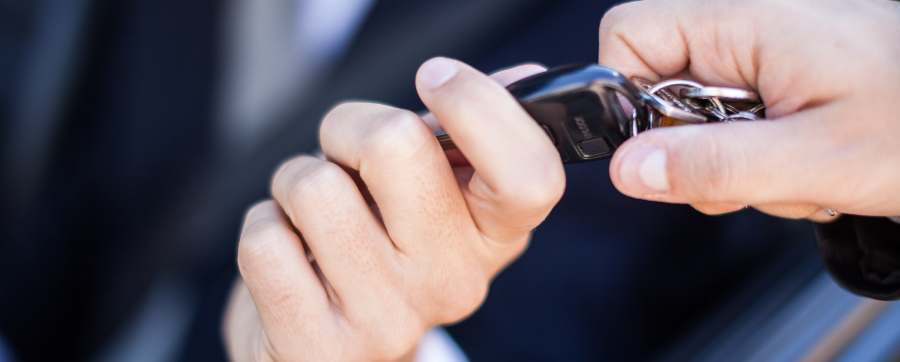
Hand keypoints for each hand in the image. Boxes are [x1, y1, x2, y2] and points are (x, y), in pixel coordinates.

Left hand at [222, 59, 564, 360]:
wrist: (330, 344)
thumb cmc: (379, 248)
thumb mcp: (436, 197)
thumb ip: (465, 138)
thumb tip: (518, 82)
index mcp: (493, 237)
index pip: (529, 176)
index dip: (480, 108)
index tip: (436, 78)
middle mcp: (453, 283)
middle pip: (396, 141)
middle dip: (348, 128)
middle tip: (347, 160)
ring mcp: (387, 320)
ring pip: (314, 186)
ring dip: (296, 183)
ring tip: (315, 218)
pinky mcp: (317, 347)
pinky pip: (265, 240)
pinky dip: (264, 227)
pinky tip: (290, 254)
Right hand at [599, 0, 899, 220]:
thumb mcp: (815, 159)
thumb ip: (712, 164)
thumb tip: (629, 169)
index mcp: (746, 20)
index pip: (628, 34)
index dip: (628, 95)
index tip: (667, 145)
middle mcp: (748, 25)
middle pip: (657, 81)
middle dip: (693, 146)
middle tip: (752, 170)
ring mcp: (765, 51)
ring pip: (695, 112)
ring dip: (733, 160)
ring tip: (795, 168)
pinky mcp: (780, 75)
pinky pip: (732, 121)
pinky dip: (759, 156)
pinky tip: (805, 162)